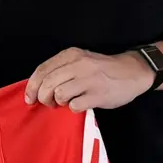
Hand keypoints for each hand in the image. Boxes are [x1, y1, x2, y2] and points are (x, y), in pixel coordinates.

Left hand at [25, 48, 154, 111]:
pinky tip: (80, 104)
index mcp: (71, 54)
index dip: (32, 86)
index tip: (29, 98)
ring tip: (66, 102)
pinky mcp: (98, 94)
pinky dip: (74, 108)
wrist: (133, 72)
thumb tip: (37, 87)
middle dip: (43, 97)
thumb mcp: (80, 61)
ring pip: (59, 94)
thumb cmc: (101, 69)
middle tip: (49, 103)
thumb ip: (61, 69)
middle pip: (47, 84)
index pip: (42, 70)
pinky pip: (75, 105)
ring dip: (58, 102)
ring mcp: (89, 79)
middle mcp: (79, 64)